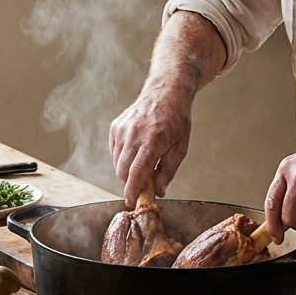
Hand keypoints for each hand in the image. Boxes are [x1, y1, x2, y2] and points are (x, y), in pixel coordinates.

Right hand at [109, 85, 194, 207]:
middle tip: (145, 182)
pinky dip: (122, 158)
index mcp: (152, 141)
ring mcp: (122, 129)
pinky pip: (114, 152)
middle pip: (122, 171)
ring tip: (143, 163)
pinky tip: (136, 151)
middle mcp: (133, 135)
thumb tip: (158, 192)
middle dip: (131, 182)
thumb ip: (168, 171)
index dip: (132, 191)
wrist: (165, 93)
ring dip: (127, 170)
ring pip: (117, 163)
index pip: (136, 173)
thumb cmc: (176, 120)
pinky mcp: (115, 127)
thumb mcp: (180, 147)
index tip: (131, 202)